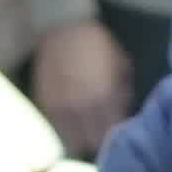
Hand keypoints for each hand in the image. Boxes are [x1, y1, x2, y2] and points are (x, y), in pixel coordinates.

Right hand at [30, 18, 134, 158]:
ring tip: (86, 129)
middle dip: (100, 139)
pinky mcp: (46, 104)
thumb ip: (124, 92)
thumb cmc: (98, 44)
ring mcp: (62, 107)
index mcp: (106, 97)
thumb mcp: (121, 64)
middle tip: (101, 132)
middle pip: (94, 142)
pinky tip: (72, 120)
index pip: (114, 132)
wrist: (64, 28)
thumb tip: (125, 112)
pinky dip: (66, 129)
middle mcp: (83, 106)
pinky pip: (57, 128)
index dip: (117, 134)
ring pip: (74, 141)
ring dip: (81, 138)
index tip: (118, 132)